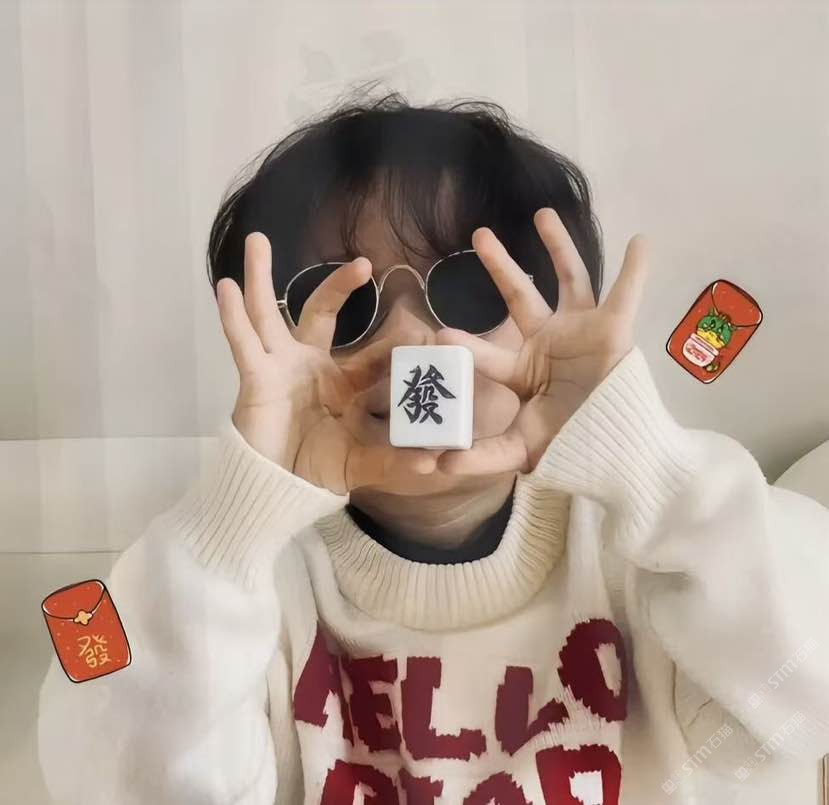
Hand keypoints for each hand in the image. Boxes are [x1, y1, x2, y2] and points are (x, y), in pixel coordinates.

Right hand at [217, 232, 437, 494]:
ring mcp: (279, 367)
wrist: (274, 492)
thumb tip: (436, 463)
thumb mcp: (363, 464)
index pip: (370, 352)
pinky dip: (233, 316)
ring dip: (260, 277)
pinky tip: (226, 286)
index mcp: (341, 382)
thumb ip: (396, 461)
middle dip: (338, 286)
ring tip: (257, 240)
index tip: (424, 332)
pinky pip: (243, 342)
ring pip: (268, 313)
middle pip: (321, 312)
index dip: (394, 342)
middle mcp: (309, 365)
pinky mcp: (255, 378)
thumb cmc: (317, 472)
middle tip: (364, 262)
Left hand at [434, 208, 647, 475]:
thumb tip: (439, 467)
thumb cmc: (570, 446)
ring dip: (558, 247)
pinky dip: (636, 270)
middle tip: (479, 236)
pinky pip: (627, 293)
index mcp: (523, 370)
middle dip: (501, 268)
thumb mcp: (524, 451)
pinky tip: (640, 240)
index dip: (468, 346)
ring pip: (569, 280)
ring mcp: (581, 331)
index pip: (490, 354)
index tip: (438, 334)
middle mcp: (548, 343)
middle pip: (520, 298)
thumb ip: (483, 456)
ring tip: (542, 212)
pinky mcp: (615, 330)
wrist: (618, 452)